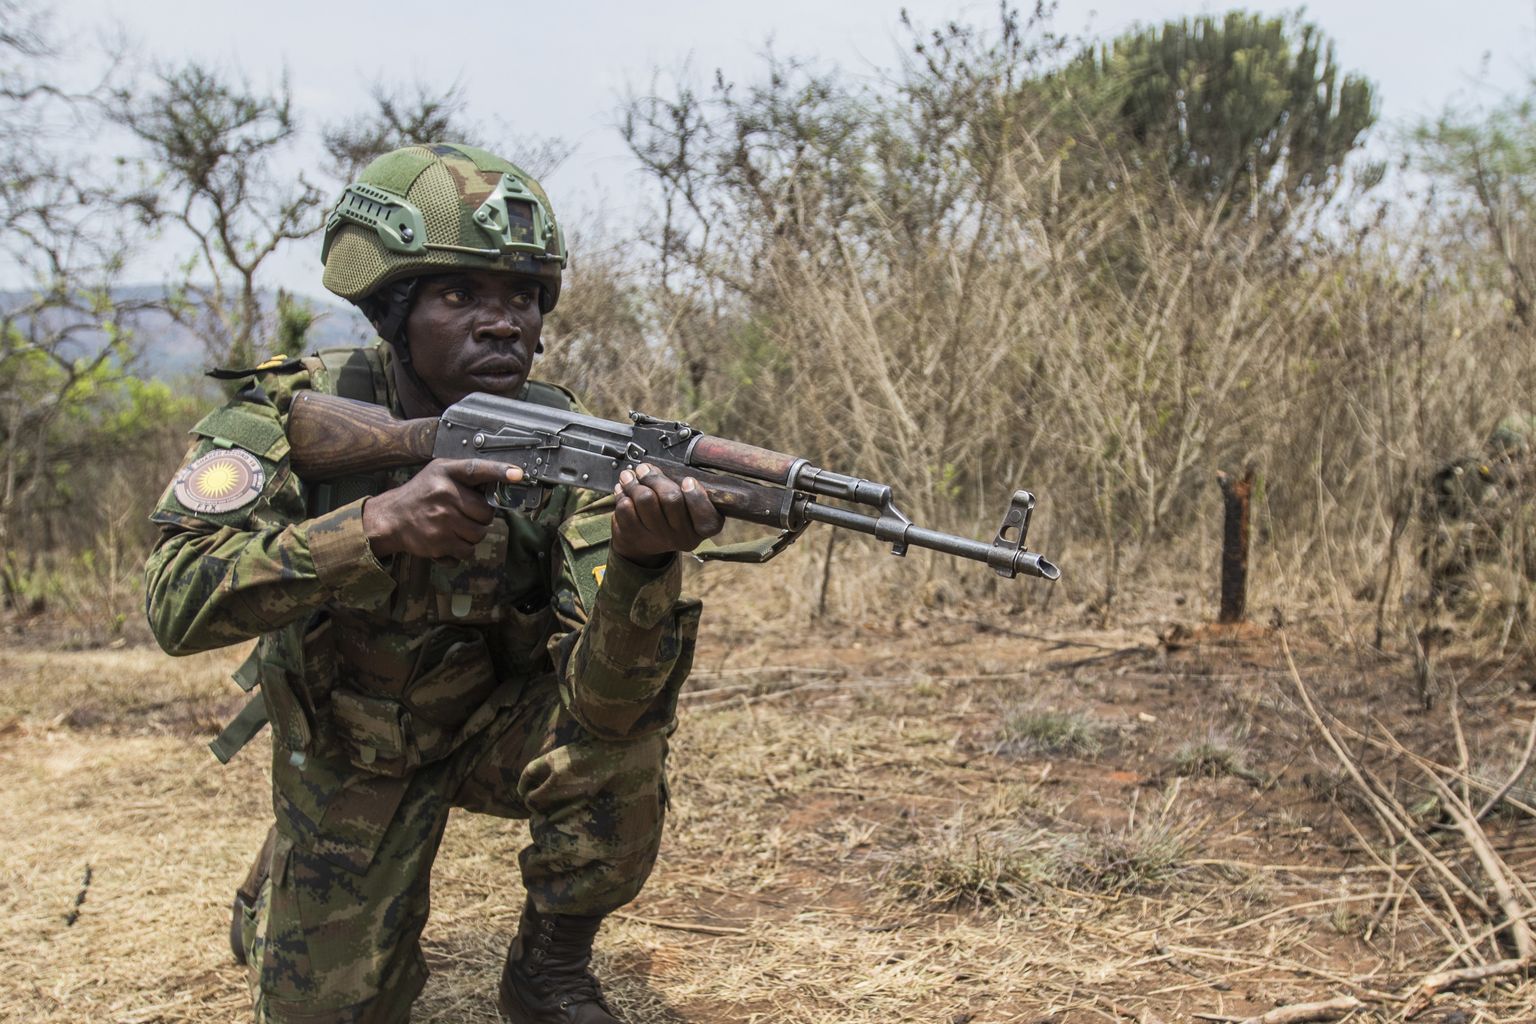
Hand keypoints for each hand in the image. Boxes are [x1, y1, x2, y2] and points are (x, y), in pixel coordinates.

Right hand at [362, 458, 520, 559]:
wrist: (391, 519)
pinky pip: (467, 551)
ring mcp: (442, 521)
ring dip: (473, 534)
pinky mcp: (439, 543)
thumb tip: (501, 480)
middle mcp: (444, 495)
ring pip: (479, 534)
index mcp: (445, 473)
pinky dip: (462, 550)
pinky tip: (449, 540)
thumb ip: (465, 475)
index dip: (499, 471)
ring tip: (456, 527)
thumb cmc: (420, 494)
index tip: (518, 474)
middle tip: (467, 514)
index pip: (476, 469)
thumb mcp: (439, 473)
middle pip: (486, 513)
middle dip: (481, 517)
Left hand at [610, 463, 724, 566]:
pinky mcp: (636, 537)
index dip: (696, 496)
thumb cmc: (669, 515)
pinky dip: (622, 494)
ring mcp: (659, 538)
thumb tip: (654, 470)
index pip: (706, 516)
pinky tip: (623, 492)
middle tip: (644, 469)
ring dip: (634, 483)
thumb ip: (681, 487)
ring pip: (645, 499)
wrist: (643, 542)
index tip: (688, 481)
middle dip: (655, 478)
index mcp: (702, 527)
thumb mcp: (686, 504)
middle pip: (671, 498)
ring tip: (629, 477)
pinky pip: (626, 508)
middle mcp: (683, 536)